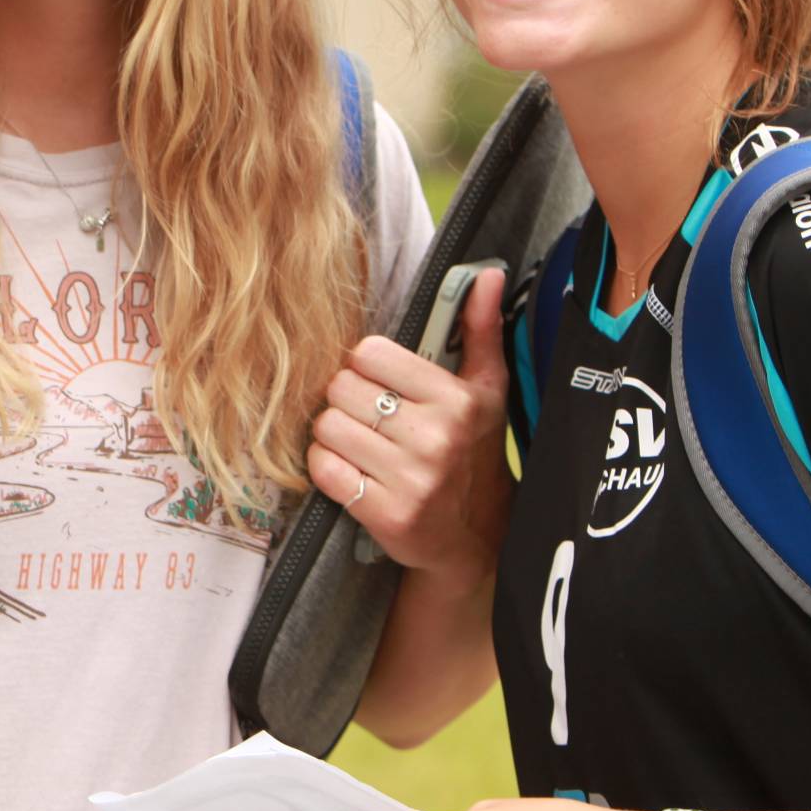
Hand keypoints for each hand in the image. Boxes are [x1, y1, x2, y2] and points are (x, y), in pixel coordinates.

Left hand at [306, 267, 511, 585]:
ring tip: (360, 442)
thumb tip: (487, 275)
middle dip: (346, 399)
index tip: (379, 382)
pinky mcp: (386, 514)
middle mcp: (435, 438)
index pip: (369, 353)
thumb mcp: (486, 389)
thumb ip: (480, 329)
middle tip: (366, 415)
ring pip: (326, 427)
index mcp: (456, 399)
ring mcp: (411, 479)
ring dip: (333, 433)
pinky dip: (327, 467)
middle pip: (341, 388)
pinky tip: (351, 470)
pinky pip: (323, 469)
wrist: (475, 535)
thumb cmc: (473, 450)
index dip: (364, 365)